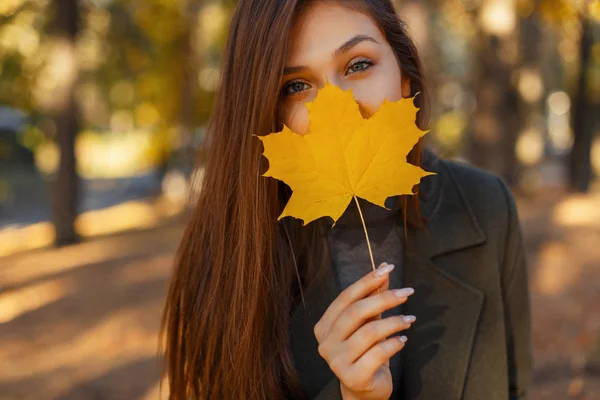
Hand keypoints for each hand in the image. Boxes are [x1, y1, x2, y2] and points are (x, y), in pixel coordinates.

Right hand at [313, 262, 415, 399]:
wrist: (364, 389)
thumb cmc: (365, 351)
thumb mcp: (368, 321)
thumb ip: (373, 296)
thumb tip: (384, 267)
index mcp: (324, 326)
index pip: (345, 298)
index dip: (366, 282)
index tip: (388, 270)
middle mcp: (326, 343)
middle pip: (356, 312)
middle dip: (384, 299)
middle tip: (406, 292)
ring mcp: (336, 362)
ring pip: (369, 332)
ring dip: (394, 322)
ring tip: (410, 320)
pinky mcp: (353, 377)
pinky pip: (378, 353)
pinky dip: (394, 343)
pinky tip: (403, 340)